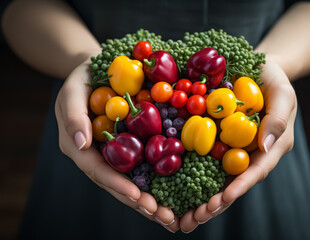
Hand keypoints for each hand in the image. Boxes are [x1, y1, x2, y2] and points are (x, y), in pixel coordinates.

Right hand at [54, 60, 179, 231]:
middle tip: (161, 216)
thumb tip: (81, 145)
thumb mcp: (71, 92)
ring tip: (169, 215)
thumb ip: (73, 116)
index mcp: (80, 147)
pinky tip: (173, 192)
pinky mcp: (131, 145)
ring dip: (150, 198)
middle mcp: (98, 155)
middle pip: (117, 183)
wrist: (98, 70)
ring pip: (131, 179)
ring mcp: (115, 153)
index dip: (117, 185)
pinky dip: (156, 180)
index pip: (98, 171)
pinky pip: (143, 164)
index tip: (137, 197)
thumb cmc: (81, 79)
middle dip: (138, 201)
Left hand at [179, 60, 297, 232]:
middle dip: (217, 202)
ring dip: (202, 196)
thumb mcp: (283, 94)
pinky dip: (191, 172)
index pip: (256, 171)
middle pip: (234, 182)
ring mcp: (232, 147)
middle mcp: (250, 152)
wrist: (256, 70)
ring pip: (217, 176)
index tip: (224, 199)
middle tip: (198, 218)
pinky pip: (204, 156)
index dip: (241, 186)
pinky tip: (175, 185)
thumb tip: (267, 146)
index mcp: (270, 146)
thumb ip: (278, 119)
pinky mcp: (216, 138)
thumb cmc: (274, 80)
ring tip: (185, 215)